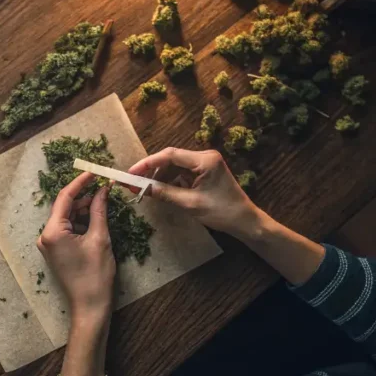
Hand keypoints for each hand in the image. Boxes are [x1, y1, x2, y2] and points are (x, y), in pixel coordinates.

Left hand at [37, 172, 115, 327]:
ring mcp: (49, 245)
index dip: (81, 182)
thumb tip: (102, 190)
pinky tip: (96, 217)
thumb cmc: (95, 276)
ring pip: (67, 217)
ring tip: (103, 200)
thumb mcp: (100, 238)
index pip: (65, 197)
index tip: (94, 172)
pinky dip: (81, 221)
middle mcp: (45, 236)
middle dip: (84, 195)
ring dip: (84, 208)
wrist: (90, 306)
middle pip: (65, 206)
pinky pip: (67, 229)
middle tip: (103, 185)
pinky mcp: (56, 251)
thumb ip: (99, 210)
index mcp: (52, 232)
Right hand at [128, 148, 260, 238]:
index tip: (131, 173)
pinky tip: (159, 190)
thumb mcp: (190, 204)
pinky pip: (182, 173)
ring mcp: (205, 163)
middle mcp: (205, 156)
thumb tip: (141, 188)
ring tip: (144, 189)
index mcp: (205, 160)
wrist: (244, 221)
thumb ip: (165, 193)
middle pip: (171, 159)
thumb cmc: (222, 212)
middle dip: (152, 171)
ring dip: (160, 177)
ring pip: (174, 166)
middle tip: (133, 182)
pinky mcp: (204, 172)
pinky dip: (170, 181)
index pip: (170, 155)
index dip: (148, 163)